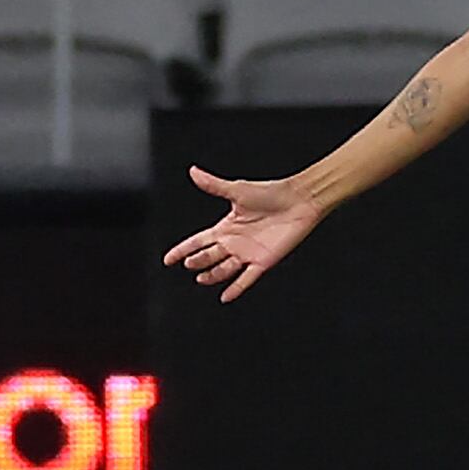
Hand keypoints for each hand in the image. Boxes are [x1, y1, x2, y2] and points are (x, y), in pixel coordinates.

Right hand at [162, 165, 321, 302]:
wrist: (300, 201)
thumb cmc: (272, 193)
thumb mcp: (237, 190)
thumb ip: (214, 185)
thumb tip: (194, 172)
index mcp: (226, 227)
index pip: (197, 241)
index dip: (182, 250)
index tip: (168, 259)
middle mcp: (235, 242)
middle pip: (209, 256)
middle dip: (197, 261)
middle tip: (188, 265)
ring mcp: (248, 253)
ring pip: (224, 269)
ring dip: (212, 275)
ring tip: (201, 279)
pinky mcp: (263, 260)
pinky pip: (247, 278)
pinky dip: (236, 288)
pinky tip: (226, 297)